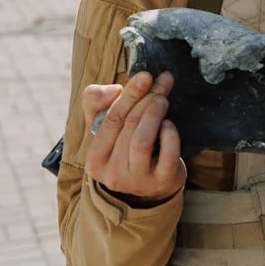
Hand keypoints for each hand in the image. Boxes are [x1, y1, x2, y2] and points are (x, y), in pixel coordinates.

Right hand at [82, 71, 185, 204]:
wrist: (151, 189)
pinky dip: (169, 134)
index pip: (110, 119)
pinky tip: (169, 125)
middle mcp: (112, 174)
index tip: (145, 75)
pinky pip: (166, 153)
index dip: (128, 94)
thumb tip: (113, 90)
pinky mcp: (161, 182)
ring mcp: (137, 180)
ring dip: (155, 114)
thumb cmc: (125, 150)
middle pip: (127, 126)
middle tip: (161, 82)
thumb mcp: (107, 129)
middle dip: (146, 99)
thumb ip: (98, 103)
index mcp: (95, 160)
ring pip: (142, 140)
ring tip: (163, 100)